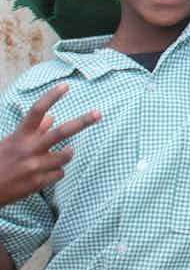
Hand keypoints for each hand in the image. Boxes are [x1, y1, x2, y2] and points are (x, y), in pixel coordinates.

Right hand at [0, 84, 99, 205]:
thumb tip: (52, 117)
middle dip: (82, 121)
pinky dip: (55, 171)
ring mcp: (35, 166)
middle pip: (61, 132)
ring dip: (67, 153)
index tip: (66, 86)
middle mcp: (29, 149)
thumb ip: (32, 130)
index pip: (37, 111)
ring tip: (62, 153)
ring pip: (67, 155)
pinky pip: (60, 173)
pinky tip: (43, 173)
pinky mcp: (38, 183)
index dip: (51, 97)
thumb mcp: (10, 142)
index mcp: (20, 136)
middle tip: (98, 113)